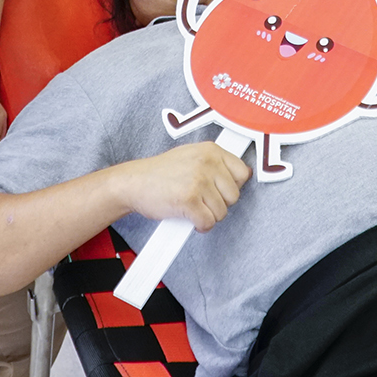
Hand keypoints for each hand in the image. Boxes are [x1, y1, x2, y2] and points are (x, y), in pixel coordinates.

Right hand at [115, 143, 251, 231]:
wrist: (133, 183)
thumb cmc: (160, 173)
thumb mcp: (191, 156)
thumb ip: (215, 164)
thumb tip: (243, 175)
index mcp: (210, 150)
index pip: (243, 172)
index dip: (232, 186)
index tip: (220, 190)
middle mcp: (207, 163)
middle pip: (234, 196)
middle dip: (219, 203)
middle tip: (202, 200)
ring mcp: (198, 181)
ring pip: (222, 212)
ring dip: (208, 215)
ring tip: (193, 207)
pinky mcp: (189, 200)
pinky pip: (208, 222)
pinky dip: (200, 226)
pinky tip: (189, 217)